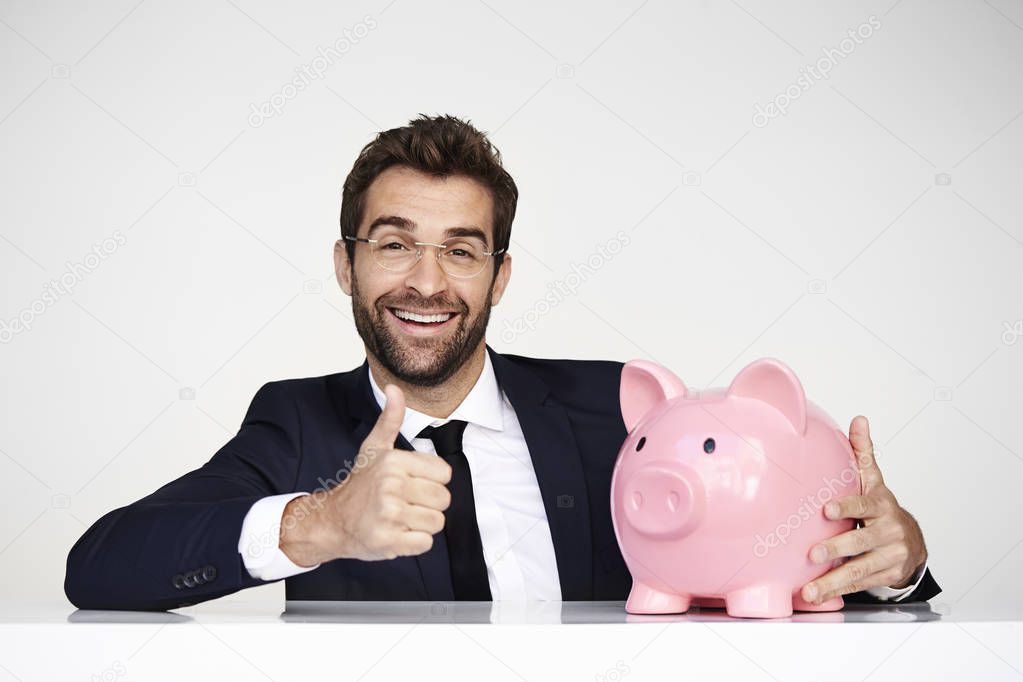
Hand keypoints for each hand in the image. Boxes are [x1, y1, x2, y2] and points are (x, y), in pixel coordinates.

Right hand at [279, 384, 451, 565]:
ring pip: (436, 522)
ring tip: (400, 518)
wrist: (332, 520)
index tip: (412, 483)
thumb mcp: (374, 448)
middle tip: (405, 503)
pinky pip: (424, 543)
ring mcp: (389, 514)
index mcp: (394, 462)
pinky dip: (414, 543)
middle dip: (428, 505)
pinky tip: (397, 533)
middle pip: (443, 499)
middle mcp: (392, 486)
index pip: (444, 474)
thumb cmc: (359, 485)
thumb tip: (394, 388)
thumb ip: (390, 419)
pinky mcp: (388, 540)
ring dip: (421, 525)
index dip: (431, 481)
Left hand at [801, 415, 927, 603]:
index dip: (847, 507)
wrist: (913, 542)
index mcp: (881, 504)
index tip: (826, 510)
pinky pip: (861, 584)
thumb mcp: (874, 480)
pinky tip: (817, 596)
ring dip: (832, 581)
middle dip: (836, 548)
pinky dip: (839, 591)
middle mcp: (889, 531)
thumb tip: (859, 420)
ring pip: (860, 569)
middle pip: (861, 541)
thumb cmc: (881, 507)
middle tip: (812, 553)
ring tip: (809, 590)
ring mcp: (890, 555)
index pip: (864, 505)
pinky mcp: (888, 575)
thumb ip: (863, 453)